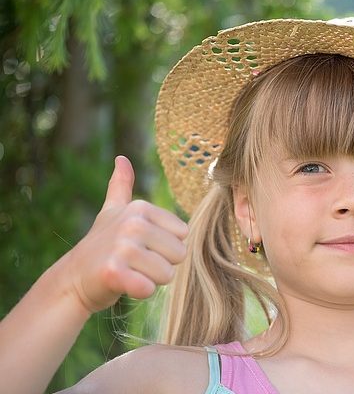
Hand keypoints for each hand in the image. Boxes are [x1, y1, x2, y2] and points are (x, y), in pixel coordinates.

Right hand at [63, 155, 188, 313]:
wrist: (72, 279)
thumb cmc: (101, 246)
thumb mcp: (113, 212)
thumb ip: (121, 186)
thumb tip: (121, 158)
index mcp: (141, 208)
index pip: (183, 235)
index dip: (165, 247)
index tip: (141, 247)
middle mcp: (133, 223)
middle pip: (179, 255)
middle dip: (160, 265)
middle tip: (135, 263)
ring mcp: (122, 246)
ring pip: (167, 274)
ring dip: (150, 279)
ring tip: (129, 272)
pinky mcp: (113, 272)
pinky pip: (148, 288)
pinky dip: (139, 292)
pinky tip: (124, 285)